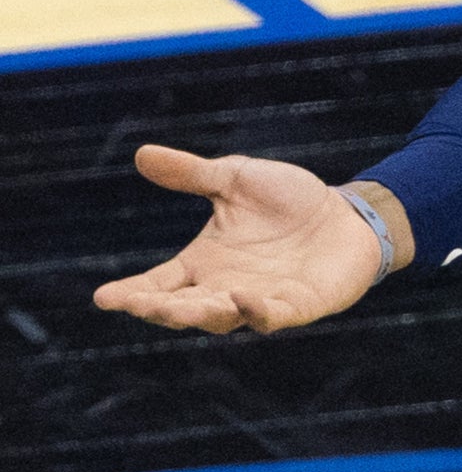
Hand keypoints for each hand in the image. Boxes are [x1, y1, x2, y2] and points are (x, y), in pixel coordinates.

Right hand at [92, 145, 382, 333]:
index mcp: (203, 264)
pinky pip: (271, 316)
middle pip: (183, 310)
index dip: (131, 294)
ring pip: (221, 318)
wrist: (348, 214)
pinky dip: (255, 311)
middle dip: (160, 310)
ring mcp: (259, 300)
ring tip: (180, 308)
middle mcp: (224, 288)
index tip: (103, 297)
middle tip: (140, 305)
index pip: (158, 285)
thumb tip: (142, 154)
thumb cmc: (290, 201)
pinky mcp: (296, 306)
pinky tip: (243, 298)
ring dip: (201, 313)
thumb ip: (193, 174)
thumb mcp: (237, 180)